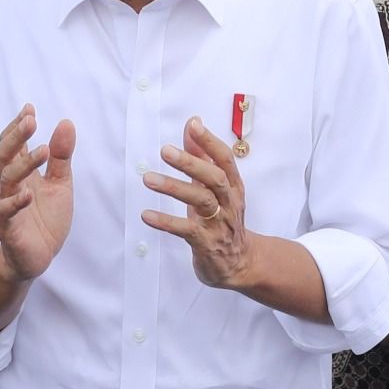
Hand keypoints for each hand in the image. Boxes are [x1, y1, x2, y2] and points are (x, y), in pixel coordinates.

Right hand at [0, 104, 75, 283]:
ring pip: (7, 179)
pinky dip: (17, 202)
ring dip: (24, 163)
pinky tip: (29, 193)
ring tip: (43, 150)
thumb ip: (61, 157)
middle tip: (31, 120)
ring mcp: (7, 206)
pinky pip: (7, 212)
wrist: (37, 257)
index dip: (19, 126)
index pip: (14, 145)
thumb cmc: (46, 219)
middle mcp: (11, 186)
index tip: (30, 108)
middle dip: (17, 136)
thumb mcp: (60, 184)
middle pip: (5, 155)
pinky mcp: (9, 228)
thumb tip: (65, 123)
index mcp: (22, 174)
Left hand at [141, 117, 255, 288]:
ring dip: (174, 188)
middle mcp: (229, 203)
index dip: (210, 141)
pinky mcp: (207, 244)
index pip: (225, 160)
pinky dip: (166, 222)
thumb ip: (202, 157)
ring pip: (202, 201)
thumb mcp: (214, 189)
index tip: (193, 125)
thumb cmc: (223, 220)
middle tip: (165, 150)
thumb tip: (192, 125)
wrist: (241, 263)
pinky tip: (147, 215)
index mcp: (233, 187)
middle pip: (215, 178)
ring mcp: (219, 224)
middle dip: (191, 163)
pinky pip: (186, 230)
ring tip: (148, 178)